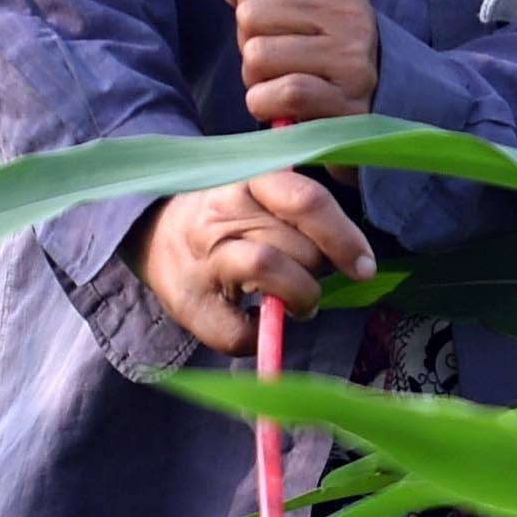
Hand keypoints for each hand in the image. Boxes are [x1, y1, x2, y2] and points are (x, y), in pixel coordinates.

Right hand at [137, 173, 374, 357]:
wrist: (151, 230)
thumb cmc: (228, 215)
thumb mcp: (261, 193)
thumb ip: (303, 209)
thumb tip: (354, 255)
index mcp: (250, 180)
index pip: (306, 201)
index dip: (344, 237)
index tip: (365, 266)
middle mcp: (224, 212)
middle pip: (298, 246)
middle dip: (321, 271)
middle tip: (314, 277)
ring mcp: (204, 257)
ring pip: (269, 271)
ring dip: (300, 297)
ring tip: (301, 302)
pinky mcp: (188, 302)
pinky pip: (238, 331)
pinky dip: (261, 336)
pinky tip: (262, 324)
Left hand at [208, 0, 378, 125]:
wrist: (376, 107)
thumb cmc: (321, 53)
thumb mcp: (296, 10)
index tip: (268, 21)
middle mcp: (349, 15)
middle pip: (251, 14)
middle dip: (249, 42)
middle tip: (274, 59)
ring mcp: (351, 59)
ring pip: (259, 56)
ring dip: (254, 78)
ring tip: (278, 82)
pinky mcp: (346, 102)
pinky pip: (284, 93)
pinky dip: (265, 104)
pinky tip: (278, 108)